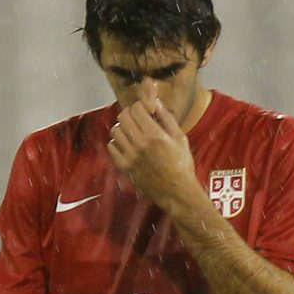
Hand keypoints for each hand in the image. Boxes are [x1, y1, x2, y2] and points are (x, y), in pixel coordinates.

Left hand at [106, 96, 205, 218]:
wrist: (176, 191)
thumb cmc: (182, 164)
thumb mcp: (180, 138)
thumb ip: (166, 118)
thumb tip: (155, 102)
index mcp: (156, 135)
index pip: (137, 109)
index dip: (141, 106)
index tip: (146, 111)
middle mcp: (140, 143)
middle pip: (123, 116)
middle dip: (130, 114)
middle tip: (137, 119)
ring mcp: (130, 155)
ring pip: (115, 130)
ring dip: (123, 128)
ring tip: (132, 133)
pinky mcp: (124, 165)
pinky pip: (111, 146)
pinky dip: (117, 142)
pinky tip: (127, 145)